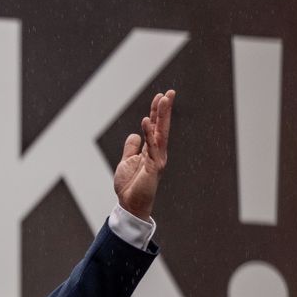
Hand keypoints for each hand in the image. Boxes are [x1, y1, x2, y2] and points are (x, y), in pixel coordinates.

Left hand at [114, 89, 174, 220]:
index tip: (160, 96)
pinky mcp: (153, 167)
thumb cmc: (130, 185)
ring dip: (161, 116)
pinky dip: (148, 134)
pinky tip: (146, 121)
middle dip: (165, 110)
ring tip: (163, 99)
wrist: (129, 204)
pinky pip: (151, 147)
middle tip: (170, 92)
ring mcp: (157, 159)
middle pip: (161, 127)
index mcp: (151, 150)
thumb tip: (134, 135)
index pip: (155, 127)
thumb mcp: (127, 161)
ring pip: (160, 133)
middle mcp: (157, 153)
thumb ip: (131, 148)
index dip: (157, 112)